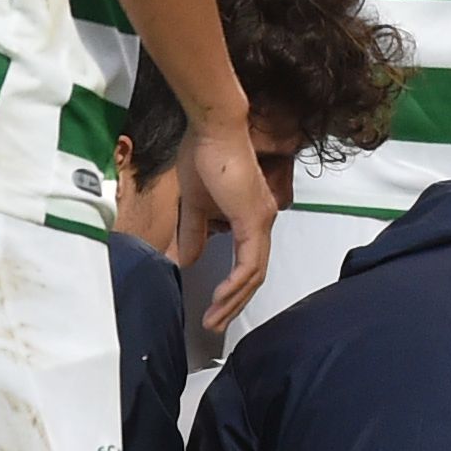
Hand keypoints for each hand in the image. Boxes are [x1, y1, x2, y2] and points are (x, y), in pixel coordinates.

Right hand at [184, 100, 280, 335]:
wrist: (212, 126)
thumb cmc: (203, 153)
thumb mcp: (194, 204)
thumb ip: (193, 233)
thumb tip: (187, 260)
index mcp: (251, 216)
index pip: (248, 262)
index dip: (232, 288)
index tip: (212, 306)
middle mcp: (263, 219)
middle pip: (254, 275)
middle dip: (233, 304)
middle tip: (213, 323)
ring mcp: (262, 219)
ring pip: (254, 274)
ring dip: (232, 300)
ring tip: (212, 319)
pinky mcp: (255, 219)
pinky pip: (249, 263)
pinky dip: (235, 285)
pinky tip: (220, 298)